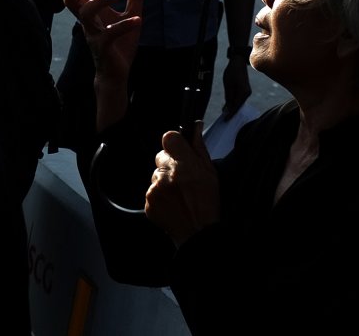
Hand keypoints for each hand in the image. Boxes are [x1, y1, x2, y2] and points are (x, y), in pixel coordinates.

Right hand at [64, 0, 145, 84]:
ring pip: (84, 13)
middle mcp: (88, 20)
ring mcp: (93, 33)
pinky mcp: (103, 47)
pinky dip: (124, 25)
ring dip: (99, 0)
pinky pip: (109, 34)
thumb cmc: (120, 44)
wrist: (117, 73)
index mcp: (92, 11)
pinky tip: (138, 20)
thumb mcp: (131, 15)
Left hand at [145, 124, 219, 245]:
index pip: (169, 137)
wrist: (198, 233)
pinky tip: (172, 203)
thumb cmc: (208, 203)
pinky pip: (150, 191)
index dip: (174, 143)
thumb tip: (195, 126)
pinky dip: (159, 196)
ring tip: (178, 195)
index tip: (179, 150)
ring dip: (164, 181)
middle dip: (169, 164)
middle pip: (160, 157)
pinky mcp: (148, 202)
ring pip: (155, 175)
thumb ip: (199, 148)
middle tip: (182, 178)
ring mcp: (155, 189)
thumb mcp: (211, 172)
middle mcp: (167, 174)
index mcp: (185, 164)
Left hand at [221, 53, 252, 118]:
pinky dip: (233, 102)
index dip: (231, 113)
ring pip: (238, 102)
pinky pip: (239, 98)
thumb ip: (228, 97)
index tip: (225, 119)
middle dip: (231, 112)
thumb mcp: (228, 84)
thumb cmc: (232, 72)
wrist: (238, 62)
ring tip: (224, 113)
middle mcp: (247, 93)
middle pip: (238, 105)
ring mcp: (247, 92)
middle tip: (224, 119)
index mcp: (243, 92)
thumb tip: (228, 108)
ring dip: (232, 107)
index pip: (236, 106)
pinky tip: (227, 106)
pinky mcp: (245, 90)